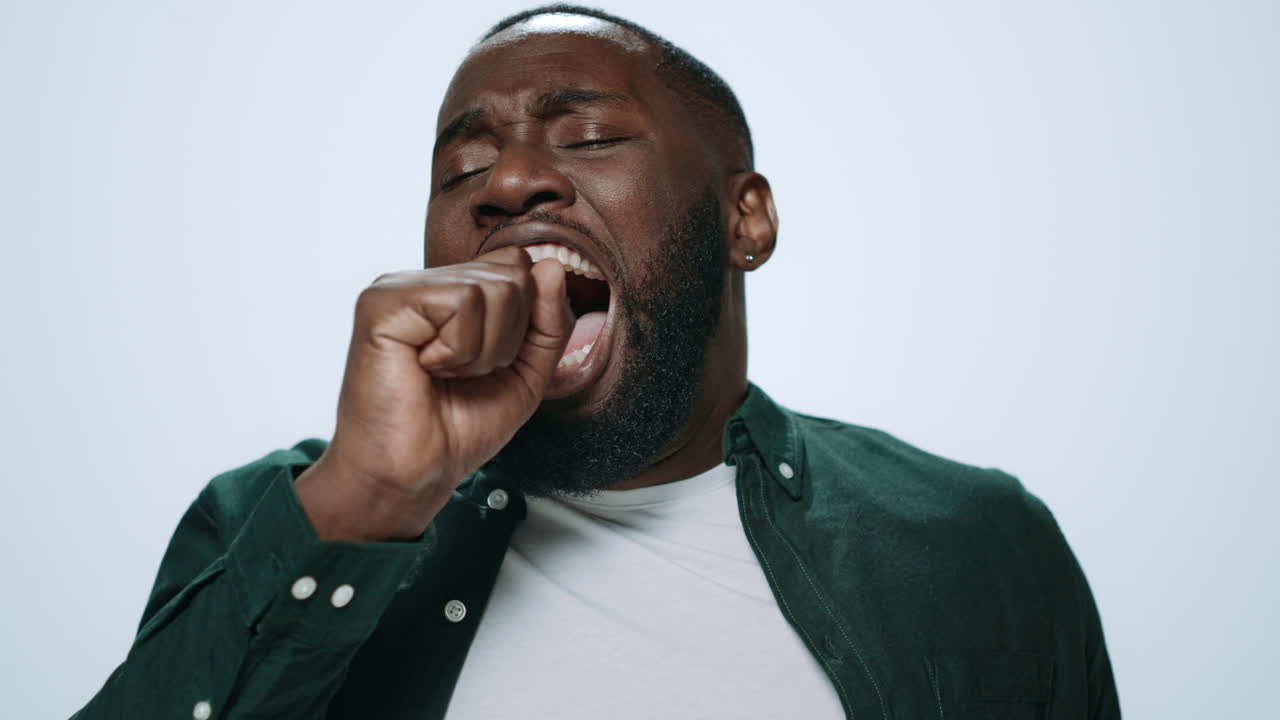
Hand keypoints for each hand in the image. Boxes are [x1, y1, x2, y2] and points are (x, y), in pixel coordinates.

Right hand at [295, 246, 571, 540]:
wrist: (414, 473)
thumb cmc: (460, 427)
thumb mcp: (528, 372)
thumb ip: (550, 321)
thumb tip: (554, 265)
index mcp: (453, 290)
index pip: (519, 265)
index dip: (526, 319)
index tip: (490, 364)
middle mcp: (425, 281)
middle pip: (514, 272)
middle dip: (509, 338)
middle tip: (464, 373)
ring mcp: (400, 286)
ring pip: (495, 288)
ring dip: (484, 350)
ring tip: (446, 373)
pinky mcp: (383, 302)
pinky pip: (462, 301)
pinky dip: (460, 349)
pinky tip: (426, 368)